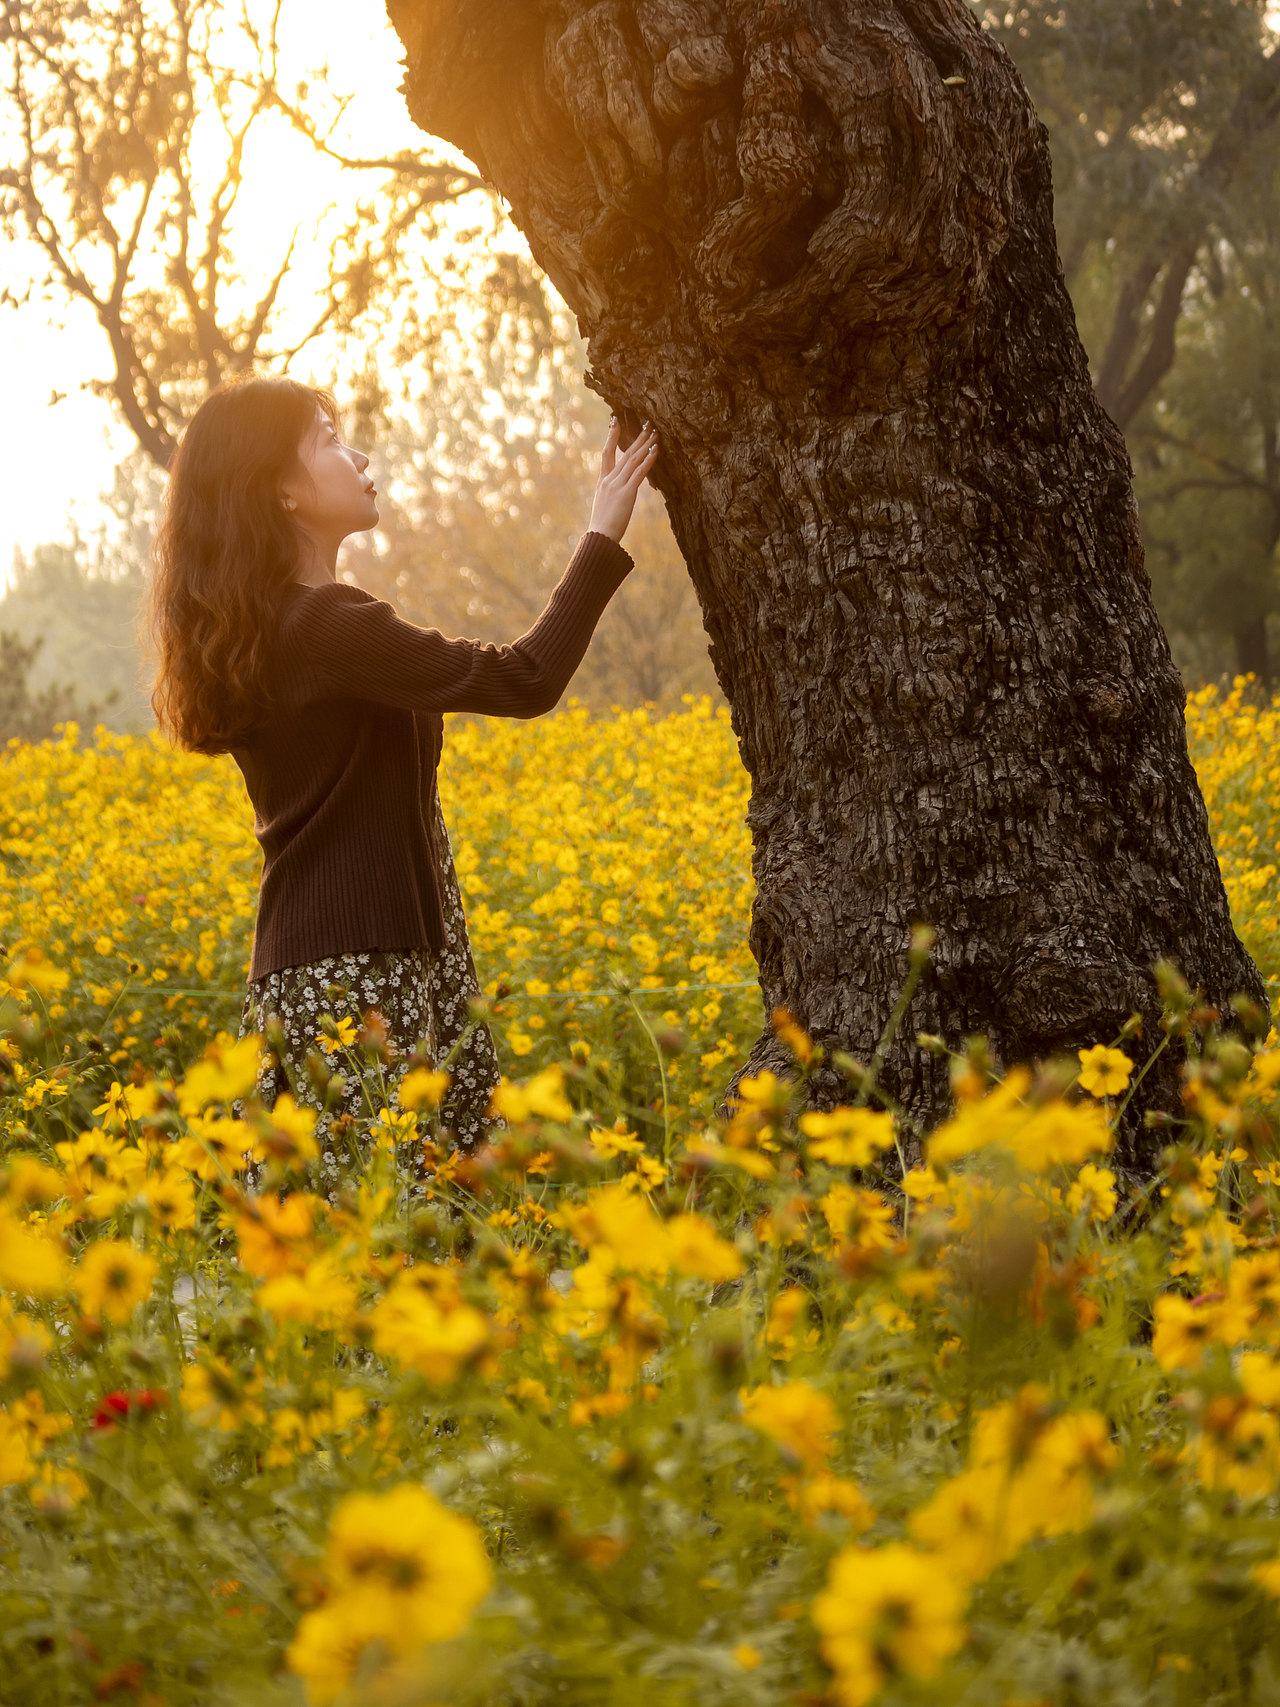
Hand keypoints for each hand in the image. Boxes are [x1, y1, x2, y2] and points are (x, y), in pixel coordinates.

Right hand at [589, 419, 658, 543]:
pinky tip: (656, 449)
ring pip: (633, 459)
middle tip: (648, 424)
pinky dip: (649, 459)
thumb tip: (618, 495)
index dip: (611, 436)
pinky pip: (640, 472)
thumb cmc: (603, 527)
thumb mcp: (605, 506)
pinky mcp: (626, 493)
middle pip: (625, 453)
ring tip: (655, 433)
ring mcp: (617, 485)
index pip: (606, 453)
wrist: (600, 537)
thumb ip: (611, 495)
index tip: (615, 420)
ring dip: (646, 444)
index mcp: (603, 482)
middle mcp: (609, 479)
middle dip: (637, 437)